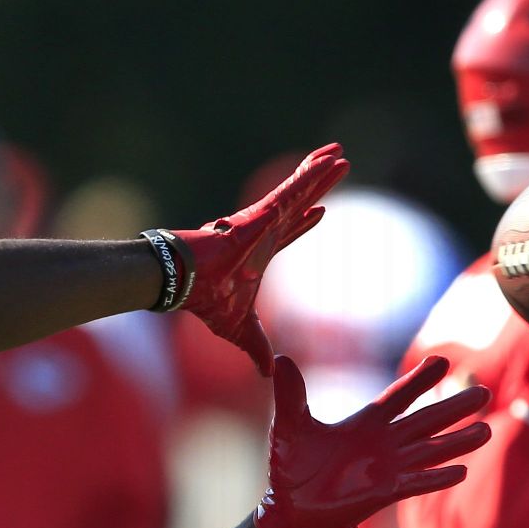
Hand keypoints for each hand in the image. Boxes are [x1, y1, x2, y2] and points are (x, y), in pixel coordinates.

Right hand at [169, 144, 348, 374]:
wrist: (187, 284)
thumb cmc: (207, 301)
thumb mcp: (240, 329)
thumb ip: (256, 346)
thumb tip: (267, 374)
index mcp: (260, 253)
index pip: (289, 233)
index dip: (306, 223)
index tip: (321, 211)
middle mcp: (264, 231)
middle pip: (300, 204)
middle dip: (319, 186)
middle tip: (339, 166)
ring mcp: (264, 219)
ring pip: (299, 190)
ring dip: (321, 171)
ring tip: (341, 153)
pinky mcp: (263, 212)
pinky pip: (294, 189)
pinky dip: (311, 174)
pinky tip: (328, 158)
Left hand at [254, 355, 491, 527]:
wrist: (288, 510)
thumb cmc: (291, 468)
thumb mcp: (290, 426)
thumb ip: (291, 394)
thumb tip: (281, 358)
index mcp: (364, 423)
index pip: (398, 396)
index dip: (419, 379)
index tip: (442, 360)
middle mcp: (383, 443)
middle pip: (425, 421)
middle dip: (453, 407)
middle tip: (483, 392)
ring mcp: (387, 469)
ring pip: (429, 451)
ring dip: (456, 442)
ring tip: (485, 430)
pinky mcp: (384, 494)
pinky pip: (416, 484)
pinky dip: (436, 478)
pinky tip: (461, 471)